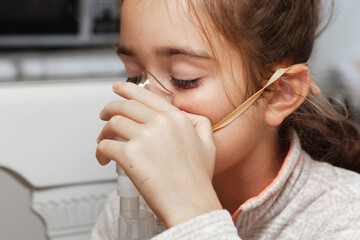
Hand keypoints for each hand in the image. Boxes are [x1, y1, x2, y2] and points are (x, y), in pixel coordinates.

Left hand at [96, 81, 221, 227]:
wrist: (191, 204)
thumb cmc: (197, 179)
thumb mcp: (208, 145)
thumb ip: (200, 124)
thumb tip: (190, 117)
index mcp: (176, 118)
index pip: (145, 95)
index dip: (127, 89)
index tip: (118, 88)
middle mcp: (159, 123)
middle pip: (124, 106)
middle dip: (109, 109)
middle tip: (104, 115)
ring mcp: (144, 138)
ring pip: (112, 124)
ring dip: (103, 132)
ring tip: (102, 140)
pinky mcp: (130, 155)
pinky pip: (105, 146)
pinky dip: (99, 151)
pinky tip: (103, 158)